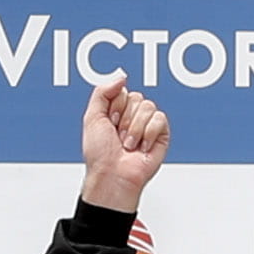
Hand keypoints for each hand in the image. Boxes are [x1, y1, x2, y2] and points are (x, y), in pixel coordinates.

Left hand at [80, 79, 168, 208]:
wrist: (112, 175)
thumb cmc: (100, 154)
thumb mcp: (92, 117)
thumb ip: (103, 91)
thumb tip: (122, 77)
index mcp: (116, 110)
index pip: (122, 91)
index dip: (115, 107)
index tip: (110, 124)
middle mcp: (132, 116)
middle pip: (136, 97)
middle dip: (125, 119)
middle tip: (119, 137)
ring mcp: (147, 124)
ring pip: (147, 106)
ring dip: (135, 129)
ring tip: (129, 145)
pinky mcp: (161, 134)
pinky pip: (159, 118)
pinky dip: (148, 134)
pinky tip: (142, 147)